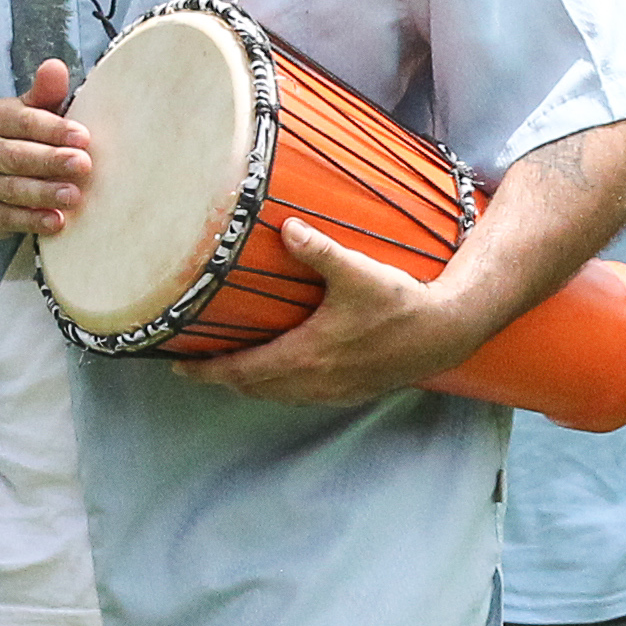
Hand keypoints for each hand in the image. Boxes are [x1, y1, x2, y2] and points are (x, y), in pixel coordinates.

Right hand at [0, 62, 93, 238]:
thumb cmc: (14, 141)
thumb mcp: (26, 114)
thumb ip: (44, 94)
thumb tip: (56, 67)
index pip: (24, 122)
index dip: (54, 129)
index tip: (83, 137)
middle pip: (17, 156)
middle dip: (51, 161)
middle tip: (83, 164)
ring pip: (12, 189)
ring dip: (44, 193)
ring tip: (73, 196)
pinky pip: (8, 218)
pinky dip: (33, 221)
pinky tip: (56, 222)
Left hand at [186, 216, 486, 406]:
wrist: (445, 333)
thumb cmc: (401, 303)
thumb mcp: (358, 272)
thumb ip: (319, 251)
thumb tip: (288, 227)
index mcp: (307, 355)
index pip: (244, 371)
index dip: (209, 371)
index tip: (180, 367)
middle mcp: (315, 381)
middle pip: (254, 389)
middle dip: (223, 379)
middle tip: (196, 366)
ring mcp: (333, 391)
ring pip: (278, 396)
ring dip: (251, 386)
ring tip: (231, 371)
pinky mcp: (350, 392)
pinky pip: (301, 397)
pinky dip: (279, 389)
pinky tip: (280, 376)